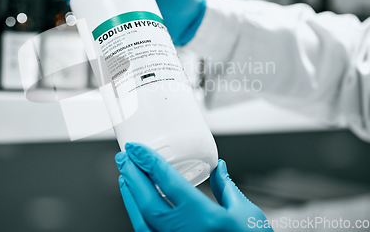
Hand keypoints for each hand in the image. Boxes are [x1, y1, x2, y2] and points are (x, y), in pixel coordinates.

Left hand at [115, 143, 272, 231]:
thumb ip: (227, 188)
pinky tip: (136, 203)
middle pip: (147, 201)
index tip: (136, 148)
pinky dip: (137, 215)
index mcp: (204, 217)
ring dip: (130, 196)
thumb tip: (219, 167)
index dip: (148, 161)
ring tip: (125, 176)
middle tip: (123, 157)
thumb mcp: (246, 213)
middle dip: (132, 176)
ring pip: (141, 221)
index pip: (168, 182)